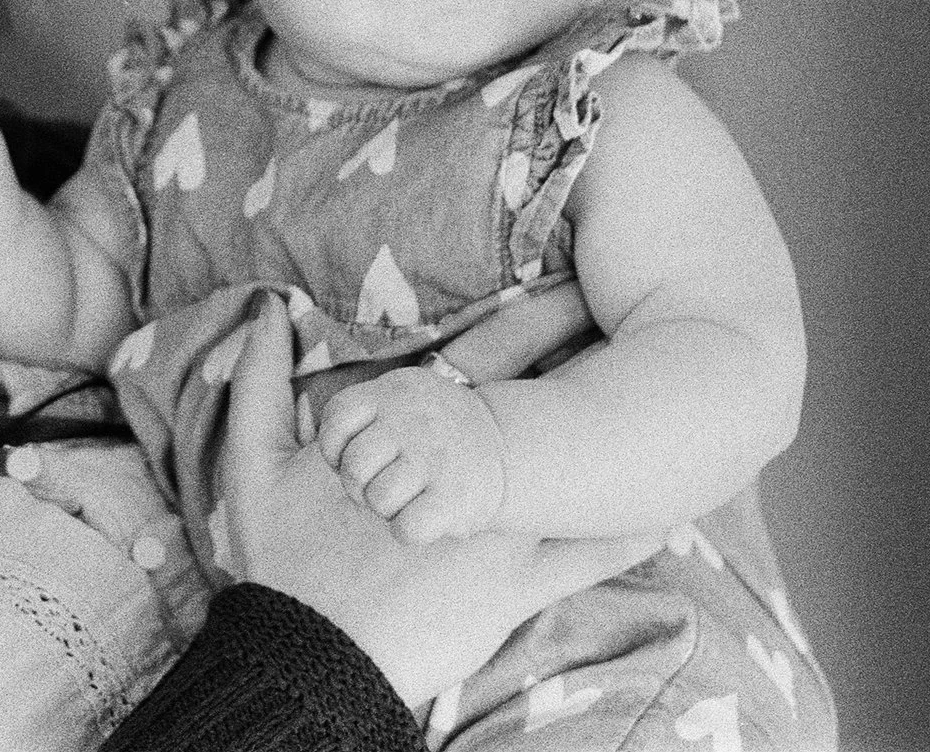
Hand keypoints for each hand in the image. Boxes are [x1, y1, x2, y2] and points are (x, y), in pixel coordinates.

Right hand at [217, 296, 659, 709]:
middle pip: (552, 399)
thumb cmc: (286, 562)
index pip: (492, 356)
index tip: (582, 273)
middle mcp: (474, 476)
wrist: (312, 655)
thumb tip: (261, 312)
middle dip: (598, 354)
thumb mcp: (254, 467)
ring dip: (627, 436)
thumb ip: (259, 384)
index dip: (540, 310)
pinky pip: (589, 560)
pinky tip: (675, 512)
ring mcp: (503, 532)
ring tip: (675, 397)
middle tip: (646, 315)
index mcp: (422, 438)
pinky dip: (633, 536)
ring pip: (584, 473)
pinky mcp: (518, 590)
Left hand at [315, 368, 504, 542]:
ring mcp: (435, 457)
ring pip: (378, 499)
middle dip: (359, 484)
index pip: (337, 419)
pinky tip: (424, 515)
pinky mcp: (454, 496)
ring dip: (387, 508)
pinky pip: (407, 529)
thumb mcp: (401, 398)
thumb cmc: (433, 432)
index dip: (335, 447)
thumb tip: (330, 456)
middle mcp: (413, 419)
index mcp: (394, 390)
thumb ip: (363, 414)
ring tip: (409, 495)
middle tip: (384, 481)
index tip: (357, 455)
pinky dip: (409, 530)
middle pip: (353, 466)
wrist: (504, 445)